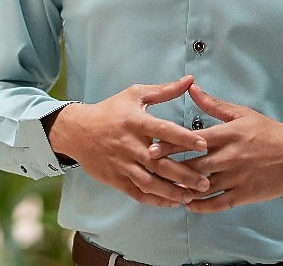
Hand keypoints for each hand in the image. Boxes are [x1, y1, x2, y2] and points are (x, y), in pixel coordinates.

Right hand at [44, 75, 209, 207]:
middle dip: (185, 175)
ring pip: (151, 183)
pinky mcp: (116, 179)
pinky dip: (156, 200)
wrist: (76, 131)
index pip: (164, 131)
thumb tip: (190, 80)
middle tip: (206, 181)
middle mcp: (130, 145)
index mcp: (136, 123)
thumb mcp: (134, 95)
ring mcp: (122, 165)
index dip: (185, 138)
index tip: (204, 145)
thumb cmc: (109, 111)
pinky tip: (172, 202)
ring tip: (192, 196)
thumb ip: (164, 90)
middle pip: (161, 164)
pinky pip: (138, 193)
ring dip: (173, 192)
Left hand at [148, 83, 282, 212]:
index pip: (194, 141)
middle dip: (170, 169)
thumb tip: (191, 89)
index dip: (171, 145)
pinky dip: (201, 206)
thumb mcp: (241, 113)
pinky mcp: (244, 194)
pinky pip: (218, 203)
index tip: (151, 148)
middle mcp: (230, 157)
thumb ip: (213, 105)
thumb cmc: (267, 131)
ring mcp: (237, 177)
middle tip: (150, 171)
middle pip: (194, 165)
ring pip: (204, 186)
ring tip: (164, 189)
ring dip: (183, 189)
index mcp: (228, 135)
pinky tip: (188, 205)